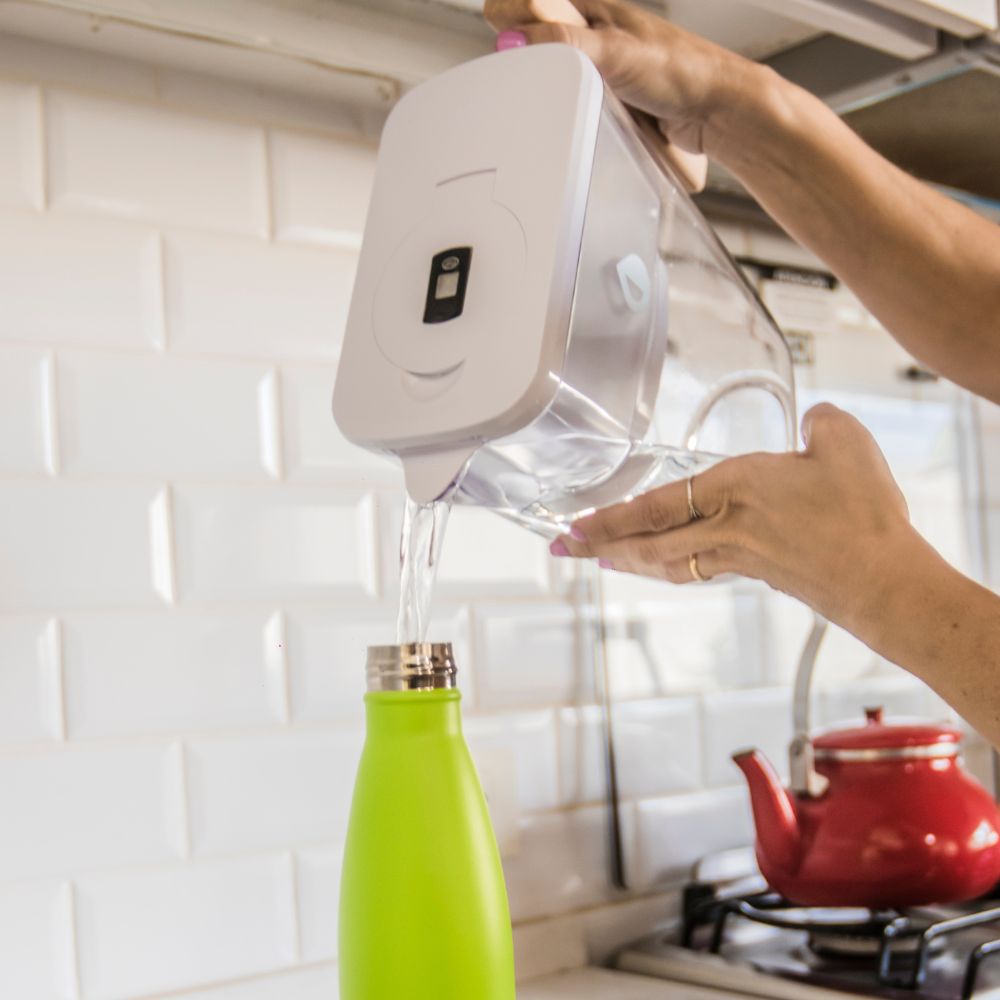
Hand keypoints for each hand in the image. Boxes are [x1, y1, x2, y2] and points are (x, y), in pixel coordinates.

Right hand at [485, 0, 772, 159]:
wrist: (718, 112)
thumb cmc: (683, 71)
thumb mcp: (614, 52)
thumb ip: (562, 44)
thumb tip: (515, 40)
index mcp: (592, 10)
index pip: (529, 3)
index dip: (511, 21)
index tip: (508, 46)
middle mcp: (595, 37)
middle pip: (537, 45)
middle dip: (528, 62)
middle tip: (530, 79)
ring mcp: (603, 70)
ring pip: (555, 79)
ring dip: (552, 93)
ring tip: (554, 102)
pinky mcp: (611, 102)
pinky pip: (577, 106)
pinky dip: (572, 115)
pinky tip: (578, 121)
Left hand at [553, 404, 917, 632]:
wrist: (883, 580)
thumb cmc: (862, 515)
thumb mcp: (844, 441)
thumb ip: (819, 422)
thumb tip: (811, 419)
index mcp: (734, 487)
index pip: (653, 505)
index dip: (609, 517)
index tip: (577, 523)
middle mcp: (724, 526)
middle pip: (645, 540)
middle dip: (599, 544)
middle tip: (563, 550)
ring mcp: (737, 556)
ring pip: (666, 560)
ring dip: (627, 560)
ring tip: (600, 561)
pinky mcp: (757, 573)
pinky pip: (696, 569)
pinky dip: (668, 566)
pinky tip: (665, 566)